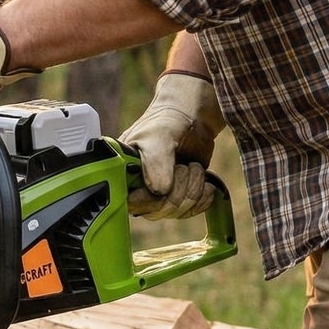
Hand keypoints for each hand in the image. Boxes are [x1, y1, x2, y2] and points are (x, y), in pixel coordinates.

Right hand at [120, 71, 224, 218]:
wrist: (191, 117)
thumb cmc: (166, 121)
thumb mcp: (157, 137)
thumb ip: (155, 163)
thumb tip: (159, 191)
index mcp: (123, 172)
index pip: (129, 202)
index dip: (148, 200)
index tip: (162, 187)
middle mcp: (138, 186)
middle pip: (155, 211)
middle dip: (176, 192)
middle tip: (184, 167)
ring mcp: (160, 193)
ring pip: (175, 212)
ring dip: (192, 191)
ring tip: (193, 167)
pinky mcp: (180, 195)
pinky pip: (190, 212)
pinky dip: (202, 199)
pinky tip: (205, 183)